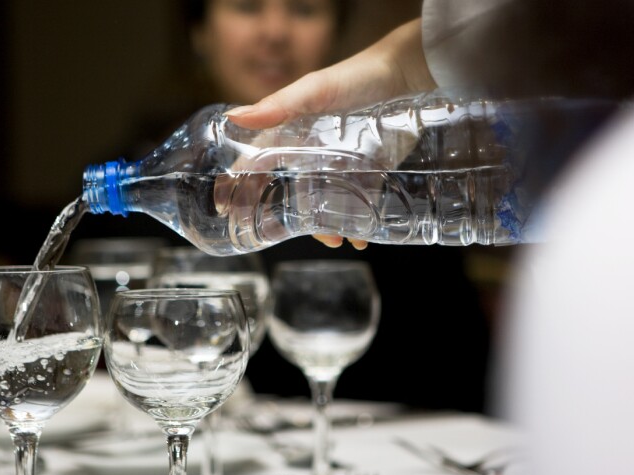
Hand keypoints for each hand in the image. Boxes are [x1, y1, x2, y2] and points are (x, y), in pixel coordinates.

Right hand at [223, 17, 435, 249]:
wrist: (407, 75)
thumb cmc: (356, 76)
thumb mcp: (314, 90)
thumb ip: (278, 105)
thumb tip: (234, 118)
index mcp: (289, 132)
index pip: (256, 163)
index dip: (238, 186)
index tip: (226, 211)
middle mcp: (310, 152)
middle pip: (288, 192)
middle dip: (282, 219)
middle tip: (281, 237)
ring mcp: (338, 165)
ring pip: (321, 204)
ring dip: (324, 227)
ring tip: (335, 240)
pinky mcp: (367, 172)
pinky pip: (356, 203)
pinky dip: (356, 224)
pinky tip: (360, 237)